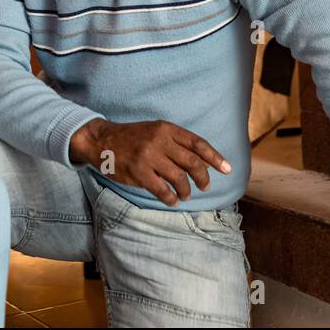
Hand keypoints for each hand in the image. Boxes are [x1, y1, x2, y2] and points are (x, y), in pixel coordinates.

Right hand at [69, 119, 230, 205]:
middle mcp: (159, 141)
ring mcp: (148, 157)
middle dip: (203, 177)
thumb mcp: (155, 130)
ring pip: (179, 178)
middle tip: (205, 186)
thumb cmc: (133, 137)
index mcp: (166, 129)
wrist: (102, 140)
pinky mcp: (138, 172)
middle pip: (192, 162)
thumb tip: (202, 161)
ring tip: (186, 194)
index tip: (227, 169)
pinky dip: (171, 198)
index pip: (197, 143)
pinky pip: (162, 190)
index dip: (215, 157)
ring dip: (186, 190)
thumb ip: (176, 142)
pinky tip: (172, 200)